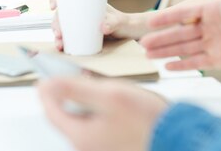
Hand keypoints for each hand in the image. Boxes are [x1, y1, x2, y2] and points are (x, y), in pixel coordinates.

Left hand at [38, 77, 167, 150]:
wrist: (176, 135)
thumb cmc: (147, 119)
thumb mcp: (108, 95)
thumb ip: (75, 88)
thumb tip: (46, 86)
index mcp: (81, 136)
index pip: (51, 112)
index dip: (47, 91)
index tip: (45, 76)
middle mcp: (88, 146)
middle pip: (69, 115)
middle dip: (73, 93)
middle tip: (82, 76)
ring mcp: (102, 146)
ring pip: (85, 118)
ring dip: (90, 100)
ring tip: (105, 86)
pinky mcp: (114, 144)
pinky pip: (99, 124)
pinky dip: (102, 110)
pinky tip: (117, 100)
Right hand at [50, 0, 153, 50]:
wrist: (130, 32)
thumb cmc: (124, 22)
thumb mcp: (119, 21)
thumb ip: (113, 23)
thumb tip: (103, 28)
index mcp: (88, 3)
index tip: (54, 6)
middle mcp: (82, 13)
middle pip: (62, 14)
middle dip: (56, 23)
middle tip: (58, 33)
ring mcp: (82, 24)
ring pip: (63, 27)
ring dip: (57, 35)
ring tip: (60, 44)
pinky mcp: (83, 35)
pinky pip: (69, 37)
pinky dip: (64, 42)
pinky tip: (62, 48)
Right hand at [140, 0, 220, 73]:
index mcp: (213, 9)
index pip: (184, 13)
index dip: (166, 18)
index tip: (150, 21)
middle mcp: (211, 26)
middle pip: (180, 33)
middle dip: (161, 38)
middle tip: (142, 42)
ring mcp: (214, 44)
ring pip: (184, 48)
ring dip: (166, 51)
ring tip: (148, 54)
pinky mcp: (220, 60)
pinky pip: (196, 62)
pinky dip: (182, 65)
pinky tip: (168, 66)